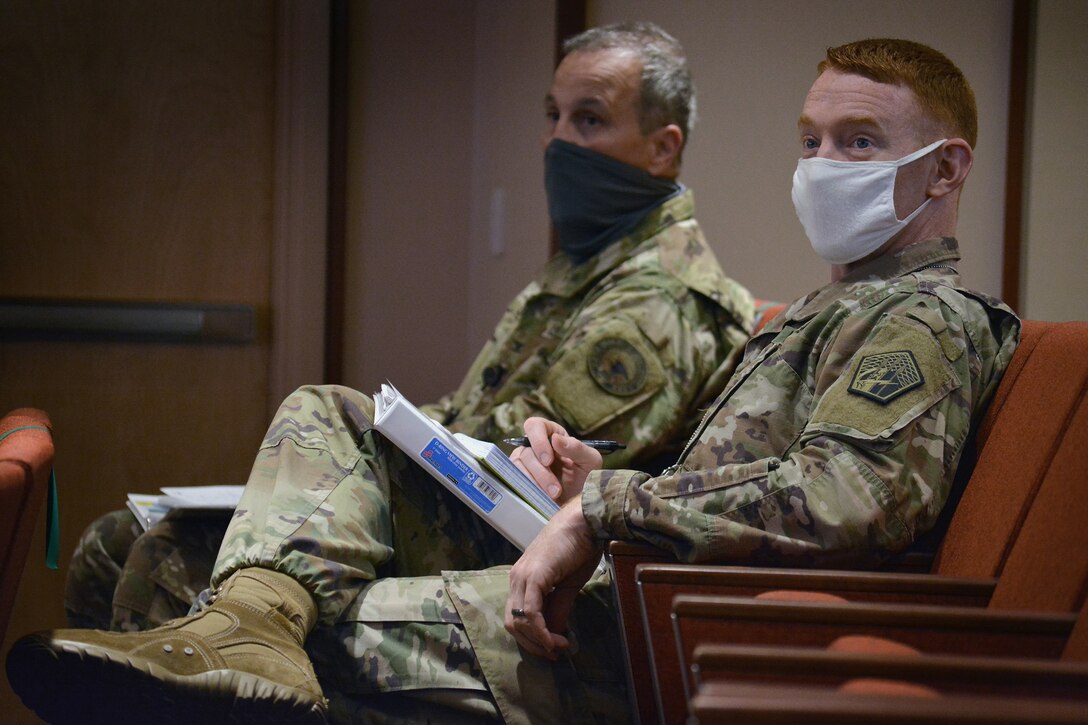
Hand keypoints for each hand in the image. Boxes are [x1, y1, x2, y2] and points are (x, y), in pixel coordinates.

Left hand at [504, 501, 602, 658]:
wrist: (584, 522)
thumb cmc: (578, 548)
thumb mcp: (567, 586)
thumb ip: (558, 609)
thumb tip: (554, 635)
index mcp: (522, 580)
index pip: (516, 618)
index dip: (532, 639)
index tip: (553, 650)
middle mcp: (516, 578)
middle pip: (512, 624)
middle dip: (533, 644)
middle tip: (555, 654)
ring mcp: (522, 576)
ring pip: (518, 620)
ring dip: (539, 640)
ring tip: (560, 646)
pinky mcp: (533, 576)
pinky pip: (530, 611)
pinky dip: (541, 629)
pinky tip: (554, 639)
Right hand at [510, 417, 601, 503]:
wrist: (577, 505)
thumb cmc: (585, 478)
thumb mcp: (590, 461)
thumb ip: (576, 448)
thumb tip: (555, 438)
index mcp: (551, 434)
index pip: (534, 426)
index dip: (538, 441)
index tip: (548, 461)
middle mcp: (533, 446)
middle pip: (526, 451)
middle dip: (541, 473)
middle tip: (556, 490)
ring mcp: (523, 462)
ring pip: (519, 468)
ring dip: (536, 484)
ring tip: (554, 496)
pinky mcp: (517, 479)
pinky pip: (515, 482)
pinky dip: (529, 491)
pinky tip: (542, 498)